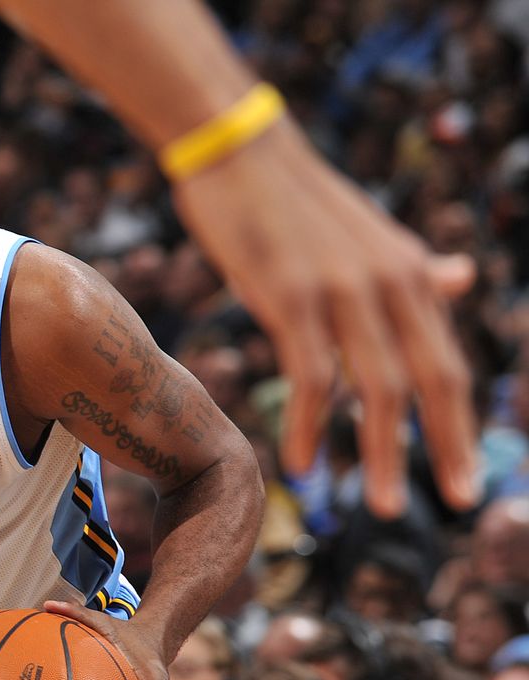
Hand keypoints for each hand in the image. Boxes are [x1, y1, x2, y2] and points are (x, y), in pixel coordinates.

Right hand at [171, 123, 478, 517]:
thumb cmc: (295, 198)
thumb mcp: (368, 235)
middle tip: (451, 503)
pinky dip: (309, 426)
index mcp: (412, 273)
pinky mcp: (291, 297)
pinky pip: (311, 377)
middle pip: (432, 381)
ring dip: (381, 453)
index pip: (450, 365)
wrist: (238, 150)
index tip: (465, 481)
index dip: (461, 427)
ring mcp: (343, 291)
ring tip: (382, 505)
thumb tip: (461, 278)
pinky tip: (302, 465)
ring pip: (379, 388)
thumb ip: (413, 268)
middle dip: (445, 448)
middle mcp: (390, 284)